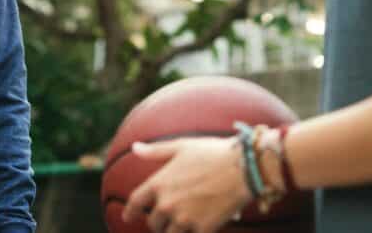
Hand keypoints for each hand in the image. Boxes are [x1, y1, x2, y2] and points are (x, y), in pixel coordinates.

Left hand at [120, 136, 252, 232]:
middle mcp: (167, 203)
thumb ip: (156, 151)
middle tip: (165, 221)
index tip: (128, 217)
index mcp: (159, 183)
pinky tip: (198, 229)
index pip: (136, 202)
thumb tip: (135, 148)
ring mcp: (184, 219)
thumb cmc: (212, 153)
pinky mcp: (203, 229)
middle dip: (158, 223)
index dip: (130, 212)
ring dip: (173, 232)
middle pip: (153, 223)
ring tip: (180, 227)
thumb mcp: (181, 146)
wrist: (243, 168)